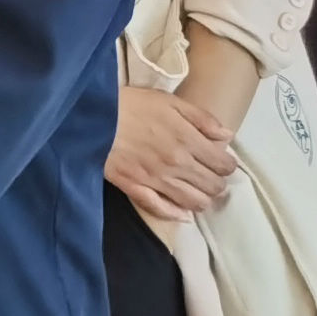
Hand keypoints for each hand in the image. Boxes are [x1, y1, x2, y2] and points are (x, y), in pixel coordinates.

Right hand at [108, 85, 238, 224]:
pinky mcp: (134, 187)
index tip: (220, 161)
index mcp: (188, 141)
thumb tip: (227, 137)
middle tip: (208, 175)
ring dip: (201, 199)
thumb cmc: (129, 103)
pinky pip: (161, 209)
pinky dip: (176, 214)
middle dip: (216, 182)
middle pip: (213, 186)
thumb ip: (202, 118)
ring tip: (196, 191)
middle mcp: (177, 165)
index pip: (224, 165)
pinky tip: (182, 214)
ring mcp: (156, 180)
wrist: (89, 115)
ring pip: (193, 202)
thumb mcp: (168, 101)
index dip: (226, 164)